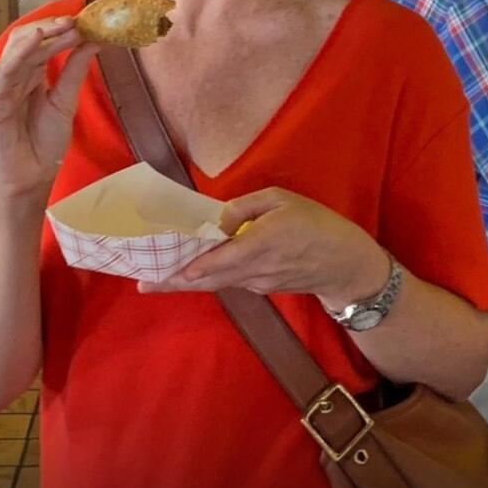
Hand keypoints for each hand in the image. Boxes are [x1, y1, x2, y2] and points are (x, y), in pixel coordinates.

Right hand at [0, 17, 96, 203]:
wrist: (30, 180)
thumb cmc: (44, 144)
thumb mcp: (66, 101)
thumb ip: (75, 71)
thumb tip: (94, 41)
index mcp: (30, 76)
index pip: (42, 44)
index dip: (61, 30)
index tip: (86, 21)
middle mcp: (14, 77)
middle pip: (28, 41)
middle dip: (52, 28)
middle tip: (77, 21)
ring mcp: (2, 88)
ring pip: (16, 52)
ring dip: (40, 36)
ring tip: (64, 26)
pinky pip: (4, 73)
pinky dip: (18, 54)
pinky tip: (35, 41)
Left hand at [138, 187, 390, 310]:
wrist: (344, 265)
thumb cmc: (315, 224)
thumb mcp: (283, 200)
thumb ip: (247, 206)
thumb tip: (218, 218)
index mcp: (262, 243)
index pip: (221, 259)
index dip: (193, 267)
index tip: (165, 271)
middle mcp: (255, 269)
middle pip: (209, 278)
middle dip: (175, 281)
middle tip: (143, 285)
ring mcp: (257, 283)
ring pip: (216, 282)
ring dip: (186, 282)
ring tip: (155, 280)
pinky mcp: (261, 288)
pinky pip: (229, 281)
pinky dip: (207, 278)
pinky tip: (190, 272)